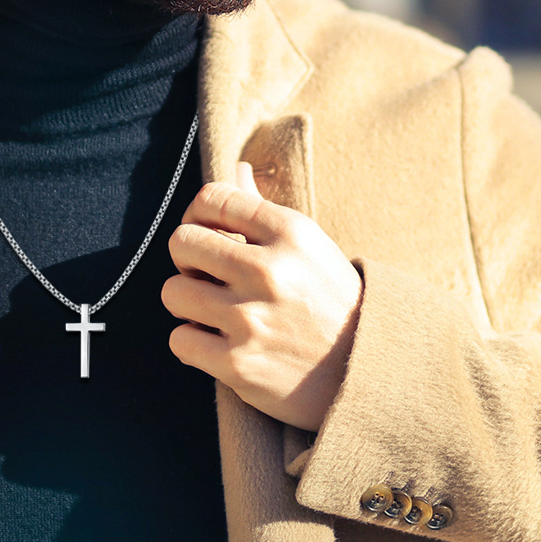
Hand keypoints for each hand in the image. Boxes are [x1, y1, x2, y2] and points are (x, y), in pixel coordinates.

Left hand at [163, 163, 361, 430]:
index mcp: (289, 232)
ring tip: (214, 312)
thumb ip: (263, 210)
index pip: (211, 198)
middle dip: (188, 260)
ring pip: (172, 292)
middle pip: (181, 242)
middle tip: (208, 276)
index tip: (208, 233)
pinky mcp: (238, 363)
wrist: (368, 372)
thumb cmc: (331, 301)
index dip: (198, 214)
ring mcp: (251, 319)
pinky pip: (179, 339)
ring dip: (188, 304)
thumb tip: (237, 169)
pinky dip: (192, 343)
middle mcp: (269, 271)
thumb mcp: (310, 247)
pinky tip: (217, 343)